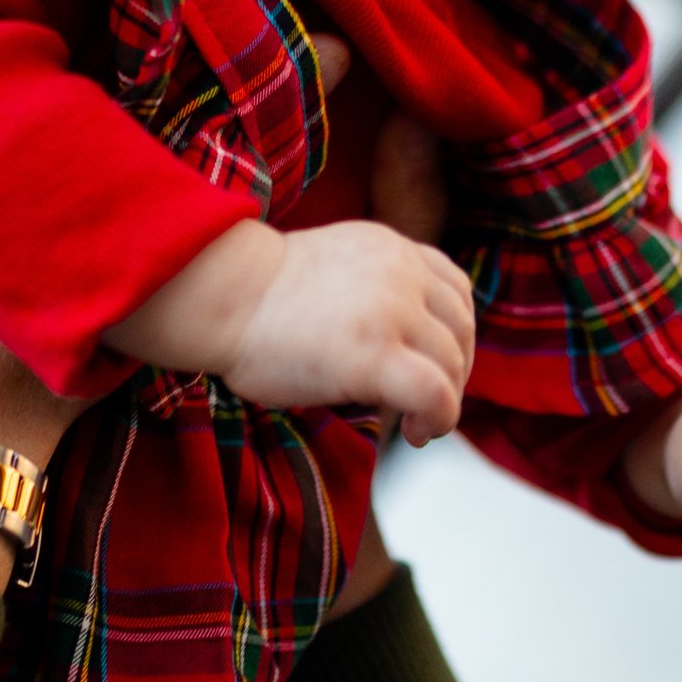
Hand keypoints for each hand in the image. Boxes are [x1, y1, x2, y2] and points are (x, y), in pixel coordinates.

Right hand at [111, 218, 475, 446]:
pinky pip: (435, 393)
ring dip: (445, 402)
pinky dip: (439, 419)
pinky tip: (416, 433)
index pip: (455, 290)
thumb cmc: (257, 299)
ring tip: (416, 426)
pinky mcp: (377, 353)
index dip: (454, 336)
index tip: (433, 366)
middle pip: (461, 329)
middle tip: (425, 405)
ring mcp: (392, 310)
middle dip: (454, 373)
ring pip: (451, 365)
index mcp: (392, 248)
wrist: (221, 297)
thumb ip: (376, 288)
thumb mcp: (335, 271)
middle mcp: (401, 271)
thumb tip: (402, 341)